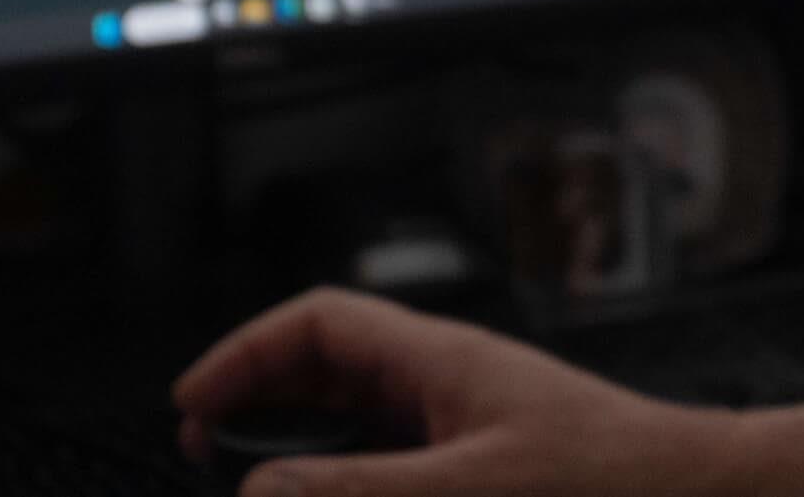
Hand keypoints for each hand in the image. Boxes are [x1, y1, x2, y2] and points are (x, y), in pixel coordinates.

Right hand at [175, 287, 745, 496]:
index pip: (321, 324)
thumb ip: (357, 494)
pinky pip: (400, 465)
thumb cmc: (614, 481)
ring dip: (309, 458)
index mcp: (442, 362)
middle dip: (261, 410)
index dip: (246, 355)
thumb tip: (256, 491)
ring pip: (361, 428)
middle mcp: (450, 387)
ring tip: (267, 488)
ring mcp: (469, 430)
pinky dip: (358, 480)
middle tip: (208, 460)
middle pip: (329, 375)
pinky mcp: (489, 472)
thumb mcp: (469, 489)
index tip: (189, 409)